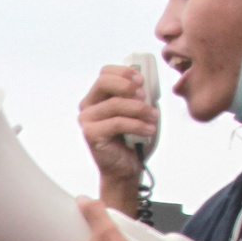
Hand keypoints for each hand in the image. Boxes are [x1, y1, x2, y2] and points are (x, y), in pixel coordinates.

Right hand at [78, 64, 158, 206]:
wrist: (126, 168)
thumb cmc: (133, 138)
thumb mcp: (139, 111)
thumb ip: (140, 96)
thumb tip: (146, 84)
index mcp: (98, 96)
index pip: (105, 73)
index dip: (124, 72)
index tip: (142, 80)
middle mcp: (88, 106)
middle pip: (103, 82)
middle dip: (127, 85)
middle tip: (145, 96)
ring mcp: (86, 120)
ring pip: (115, 104)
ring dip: (140, 109)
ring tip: (154, 118)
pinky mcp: (90, 134)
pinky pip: (117, 123)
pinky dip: (137, 125)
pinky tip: (149, 130)